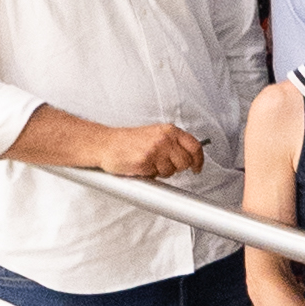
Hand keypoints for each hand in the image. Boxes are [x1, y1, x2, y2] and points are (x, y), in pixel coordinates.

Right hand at [68, 116, 205, 186]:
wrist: (106, 144)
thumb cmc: (128, 141)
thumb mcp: (155, 134)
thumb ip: (173, 142)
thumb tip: (190, 157)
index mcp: (169, 130)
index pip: (194, 146)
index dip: (199, 160)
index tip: (197, 168)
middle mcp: (164, 139)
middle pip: (185, 161)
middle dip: (177, 168)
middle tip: (162, 165)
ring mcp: (155, 150)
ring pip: (171, 171)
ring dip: (161, 172)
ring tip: (148, 164)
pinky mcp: (145, 161)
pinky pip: (156, 175)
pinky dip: (150, 174)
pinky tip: (141, 166)